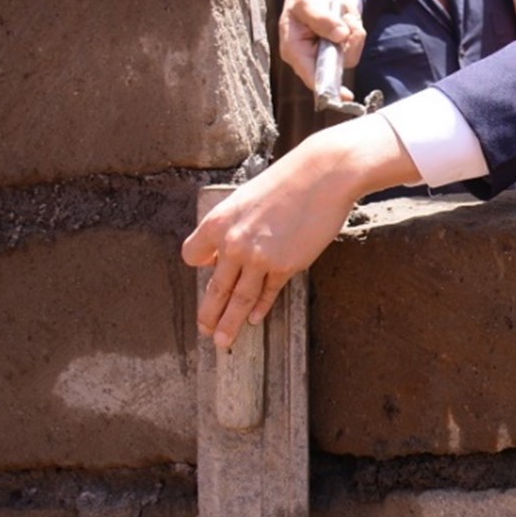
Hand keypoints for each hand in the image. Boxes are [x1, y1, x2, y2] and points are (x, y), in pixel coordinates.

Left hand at [182, 115, 402, 347]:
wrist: (323, 175)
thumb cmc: (288, 180)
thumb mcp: (247, 198)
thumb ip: (233, 226)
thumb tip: (225, 251)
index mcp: (218, 222)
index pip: (192, 256)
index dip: (200, 266)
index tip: (209, 270)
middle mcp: (233, 243)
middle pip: (214, 289)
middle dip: (208, 314)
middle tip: (205, 330)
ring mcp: (258, 258)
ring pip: (238, 300)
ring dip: (229, 324)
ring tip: (224, 342)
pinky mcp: (285, 266)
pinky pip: (267, 294)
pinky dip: (259, 309)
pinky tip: (253, 319)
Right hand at [279, 0, 365, 87]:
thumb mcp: (307, 1)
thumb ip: (320, 17)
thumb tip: (341, 35)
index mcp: (293, 49)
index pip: (309, 74)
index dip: (325, 87)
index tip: (343, 96)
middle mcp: (309, 58)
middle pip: (334, 69)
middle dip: (347, 46)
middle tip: (347, 21)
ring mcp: (326, 56)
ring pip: (349, 57)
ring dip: (353, 34)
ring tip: (343, 15)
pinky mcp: (340, 51)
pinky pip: (356, 47)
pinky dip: (356, 31)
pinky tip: (347, 19)